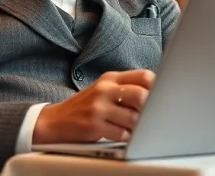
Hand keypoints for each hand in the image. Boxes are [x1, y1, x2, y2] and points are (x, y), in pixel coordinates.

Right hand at [32, 69, 154, 144]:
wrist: (54, 121)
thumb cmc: (85, 106)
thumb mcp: (103, 89)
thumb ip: (126, 87)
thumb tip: (157, 93)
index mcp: (110, 78)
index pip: (143, 76)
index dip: (156, 87)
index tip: (160, 97)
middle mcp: (105, 89)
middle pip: (141, 95)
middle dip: (149, 109)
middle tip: (148, 117)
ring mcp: (99, 107)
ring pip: (134, 117)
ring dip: (138, 127)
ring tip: (134, 128)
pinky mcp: (94, 125)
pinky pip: (122, 133)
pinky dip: (127, 137)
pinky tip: (122, 135)